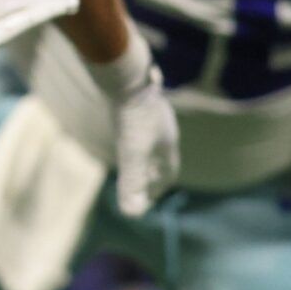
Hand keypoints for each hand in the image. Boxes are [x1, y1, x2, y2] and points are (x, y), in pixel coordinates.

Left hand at [113, 76, 178, 217]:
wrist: (128, 76)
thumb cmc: (133, 117)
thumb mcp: (131, 153)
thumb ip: (132, 182)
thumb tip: (131, 214)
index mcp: (166, 143)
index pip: (168, 171)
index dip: (158, 187)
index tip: (146, 199)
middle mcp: (163, 127)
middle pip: (161, 155)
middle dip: (152, 172)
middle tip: (140, 183)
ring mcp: (153, 111)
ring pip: (152, 137)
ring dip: (144, 152)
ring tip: (132, 158)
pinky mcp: (138, 99)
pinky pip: (141, 119)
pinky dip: (135, 131)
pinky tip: (122, 128)